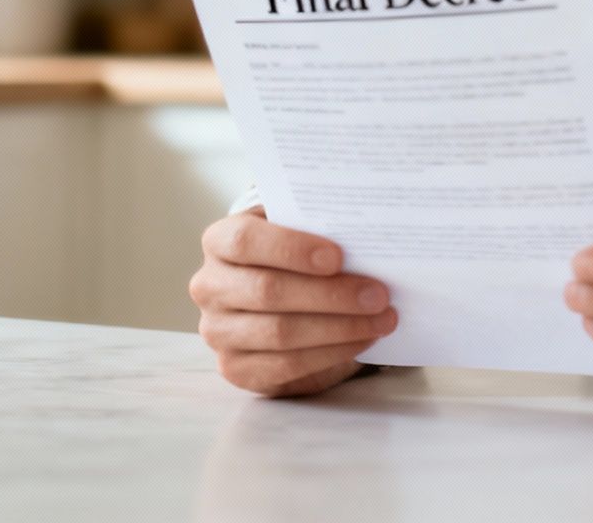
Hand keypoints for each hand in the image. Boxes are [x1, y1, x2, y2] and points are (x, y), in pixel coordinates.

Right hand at [191, 206, 397, 396]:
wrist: (270, 295)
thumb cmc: (291, 253)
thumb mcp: (295, 230)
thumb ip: (316, 225)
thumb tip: (364, 237)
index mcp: (218, 240)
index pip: (245, 241)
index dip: (291, 248)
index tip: (338, 256)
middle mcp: (209, 286)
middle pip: (268, 291)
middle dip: (331, 294)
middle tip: (379, 294)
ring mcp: (217, 332)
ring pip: (280, 333)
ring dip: (340, 328)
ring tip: (382, 319)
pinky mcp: (236, 368)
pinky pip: (286, 365)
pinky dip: (331, 353)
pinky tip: (363, 339)